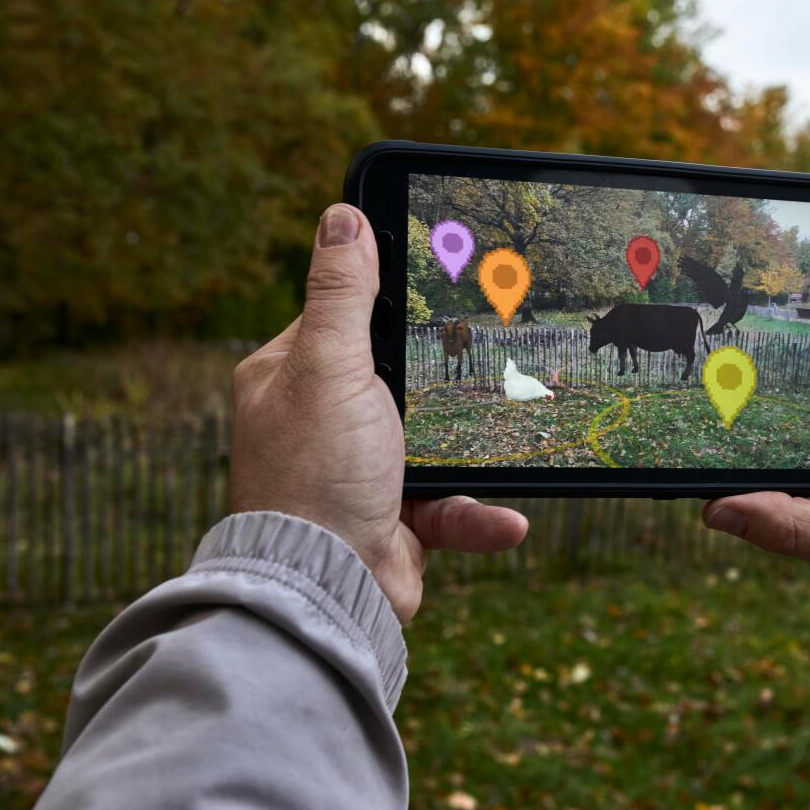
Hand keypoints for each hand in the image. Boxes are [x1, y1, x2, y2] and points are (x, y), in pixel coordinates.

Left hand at [229, 203, 528, 621]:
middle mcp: (321, 423)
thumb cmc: (316, 474)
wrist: (324, 591)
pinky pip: (453, 506)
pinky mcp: (396, 521)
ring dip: (476, 450)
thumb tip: (341, 217)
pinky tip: (509, 518)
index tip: (444, 280)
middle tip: (496, 350)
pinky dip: (482, 514)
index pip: (342, 317)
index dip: (389, 298)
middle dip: (445, 375)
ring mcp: (360, 473)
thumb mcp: (331, 368)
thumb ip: (343, 295)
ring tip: (518, 433)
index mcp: (291, 378)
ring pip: (436, 441)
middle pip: (398, 376)